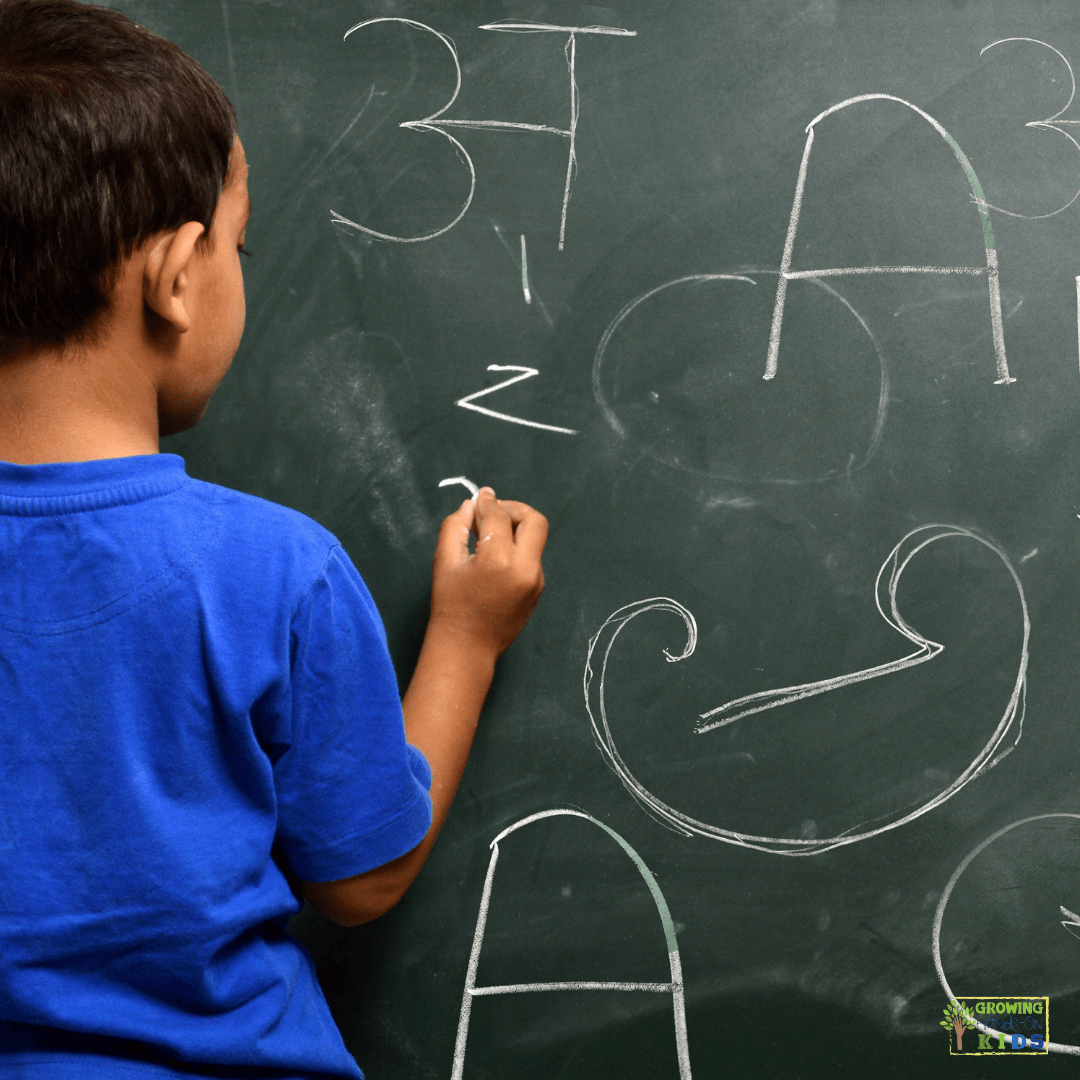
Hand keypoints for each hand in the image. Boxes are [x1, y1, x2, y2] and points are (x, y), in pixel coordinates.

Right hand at [430, 488, 546, 656]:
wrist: (467, 646)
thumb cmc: (451, 605)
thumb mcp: (444, 561)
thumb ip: (455, 526)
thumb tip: (470, 504)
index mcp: (498, 560)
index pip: (499, 516)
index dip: (487, 502)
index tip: (479, 497)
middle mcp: (524, 568)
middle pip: (534, 520)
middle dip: (514, 509)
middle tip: (493, 512)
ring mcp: (535, 580)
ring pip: (534, 539)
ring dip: (515, 529)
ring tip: (489, 536)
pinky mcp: (538, 589)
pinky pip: (531, 557)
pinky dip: (516, 548)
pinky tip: (495, 557)